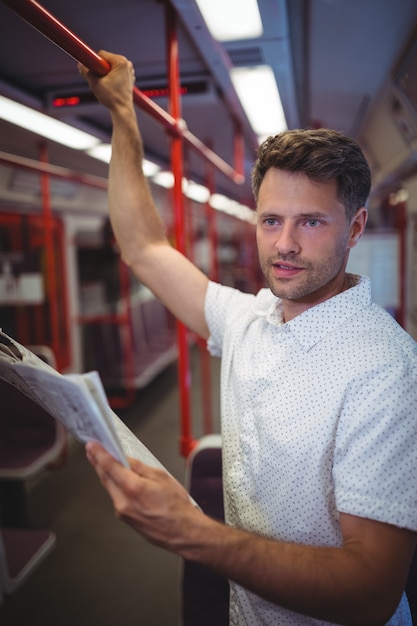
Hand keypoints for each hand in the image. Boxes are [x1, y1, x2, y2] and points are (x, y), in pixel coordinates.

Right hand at [78, 50, 134, 110]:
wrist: (122, 110)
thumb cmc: (112, 98)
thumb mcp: (94, 83)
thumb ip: (86, 71)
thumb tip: (80, 65)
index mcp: (121, 61)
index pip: (101, 55)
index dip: (94, 63)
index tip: (91, 70)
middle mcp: (127, 64)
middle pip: (106, 61)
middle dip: (100, 69)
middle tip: (100, 81)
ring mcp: (129, 71)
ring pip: (110, 68)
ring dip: (105, 74)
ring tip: (106, 85)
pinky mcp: (129, 78)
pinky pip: (115, 73)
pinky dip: (111, 78)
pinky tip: (111, 87)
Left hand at [85, 442, 201, 551]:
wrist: (182, 532)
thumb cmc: (177, 507)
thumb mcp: (162, 477)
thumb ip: (140, 467)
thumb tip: (126, 459)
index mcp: (133, 488)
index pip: (110, 466)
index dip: (99, 454)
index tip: (92, 446)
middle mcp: (124, 502)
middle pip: (105, 477)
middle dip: (98, 463)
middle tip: (93, 450)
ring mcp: (122, 512)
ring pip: (110, 488)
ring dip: (106, 474)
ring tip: (104, 462)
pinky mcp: (125, 518)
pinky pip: (116, 498)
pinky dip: (114, 486)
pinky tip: (118, 480)